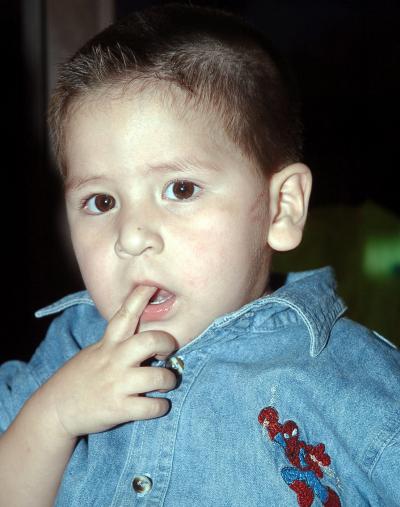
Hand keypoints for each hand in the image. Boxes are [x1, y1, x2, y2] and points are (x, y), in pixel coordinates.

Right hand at [37, 285, 178, 438]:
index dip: (139, 298)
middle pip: (149, 341)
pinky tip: (159, 405)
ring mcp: (117, 385)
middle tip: (170, 348)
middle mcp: (113, 360)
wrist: (54, 410)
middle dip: (167, 342)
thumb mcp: (94, 352)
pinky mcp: (119, 409)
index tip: (152, 285)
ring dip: (169, 379)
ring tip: (167, 381)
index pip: (124, 315)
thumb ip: (116, 342)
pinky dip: (161, 406)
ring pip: (158, 377)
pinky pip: (152, 407)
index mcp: (107, 344)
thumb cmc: (79, 378)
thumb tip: (141, 333)